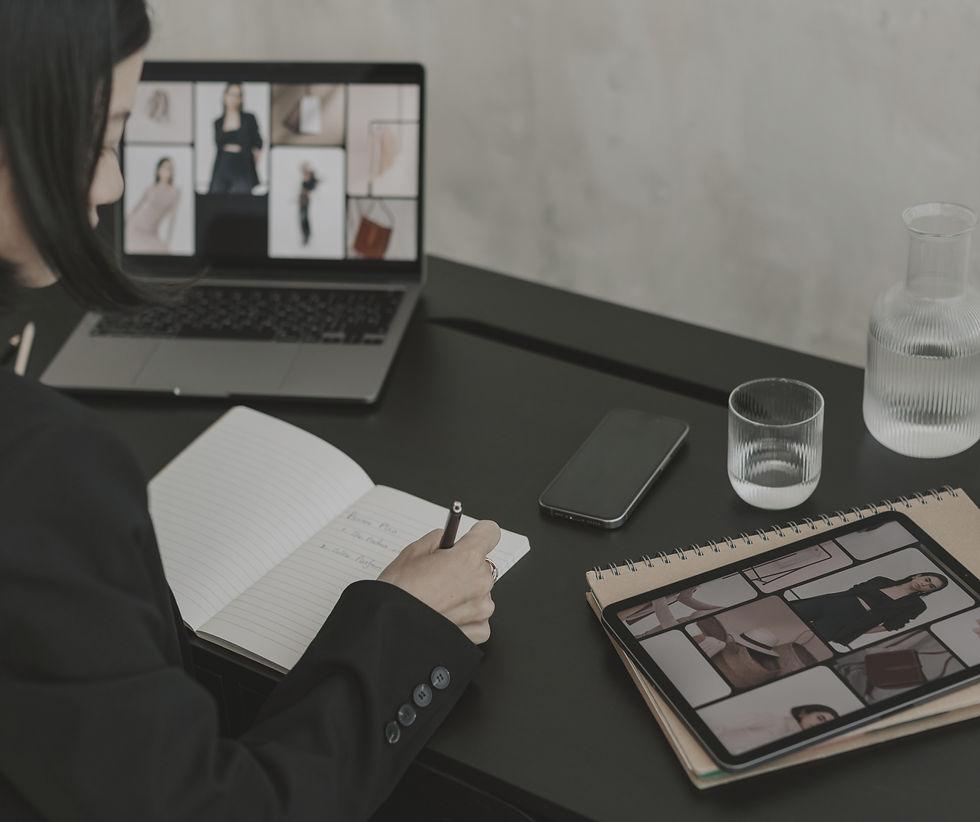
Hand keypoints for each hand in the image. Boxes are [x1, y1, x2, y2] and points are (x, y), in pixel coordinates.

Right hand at [378, 519, 499, 643]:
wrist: (390, 628)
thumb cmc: (398, 594)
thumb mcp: (413, 552)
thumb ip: (438, 540)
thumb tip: (445, 539)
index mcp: (467, 558)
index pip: (490, 532)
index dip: (478, 534)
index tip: (471, 538)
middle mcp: (480, 582)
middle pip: (482, 566)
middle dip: (465, 568)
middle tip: (440, 577)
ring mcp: (482, 608)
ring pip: (480, 592)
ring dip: (465, 594)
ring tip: (439, 601)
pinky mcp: (480, 631)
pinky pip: (479, 617)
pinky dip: (466, 617)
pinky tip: (445, 616)